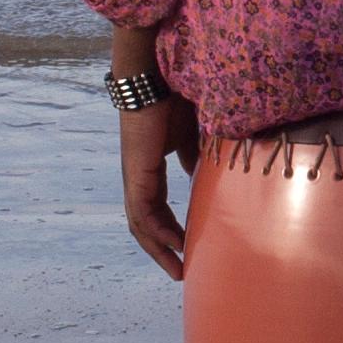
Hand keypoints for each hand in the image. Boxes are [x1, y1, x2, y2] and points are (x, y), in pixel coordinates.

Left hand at [110, 42, 199, 279]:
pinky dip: (156, 230)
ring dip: (158, 247)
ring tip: (177, 267)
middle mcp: (139, 174)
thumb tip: (208, 175)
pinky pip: (142, 210)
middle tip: (180, 269)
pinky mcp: (136, 171)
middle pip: (145, 221)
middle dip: (162, 248)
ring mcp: (135, 174)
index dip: (171, 227)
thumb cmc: (175, 95)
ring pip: (140, 222)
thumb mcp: (194, 134)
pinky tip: (174, 244)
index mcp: (151, 165)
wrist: (155, 74)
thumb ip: (197, 157)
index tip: (188, 245)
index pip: (157, 206)